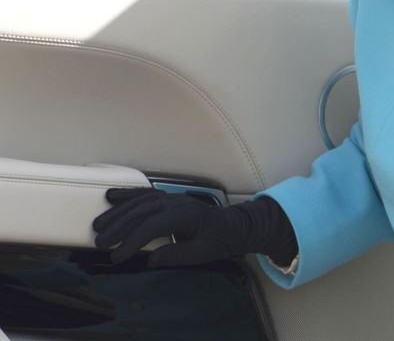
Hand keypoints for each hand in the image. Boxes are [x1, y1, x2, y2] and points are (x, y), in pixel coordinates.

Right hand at [93, 188, 296, 267]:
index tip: (117, 256)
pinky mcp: (169, 198)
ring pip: (141, 201)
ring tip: (98, 226)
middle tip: (100, 242)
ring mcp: (173, 198)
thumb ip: (177, 256)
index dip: (133, 240)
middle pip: (143, 211)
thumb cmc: (220, 241)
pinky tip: (111, 197)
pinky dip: (128, 194)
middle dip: (119, 226)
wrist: (235, 226)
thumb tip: (151, 260)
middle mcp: (177, 203)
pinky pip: (146, 194)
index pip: (154, 226)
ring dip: (118, 212)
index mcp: (187, 216)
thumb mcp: (203, 254)